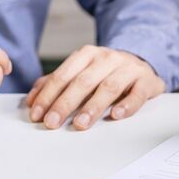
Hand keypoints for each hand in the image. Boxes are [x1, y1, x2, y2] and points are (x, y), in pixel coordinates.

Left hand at [27, 45, 164, 130]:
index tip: (37, 114)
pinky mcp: (147, 81)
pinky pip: (137, 93)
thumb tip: (31, 100)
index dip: (48, 95)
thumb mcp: (82, 72)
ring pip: (109, 87)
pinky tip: (116, 115)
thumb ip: (57, 83)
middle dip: (65, 103)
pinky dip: (127, 105)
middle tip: (52, 123)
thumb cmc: (107, 73)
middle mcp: (108, 58)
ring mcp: (129, 68)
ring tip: (81, 124)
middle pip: (83, 81)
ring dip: (93, 106)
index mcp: (88, 54)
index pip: (63, 75)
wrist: (142, 65)